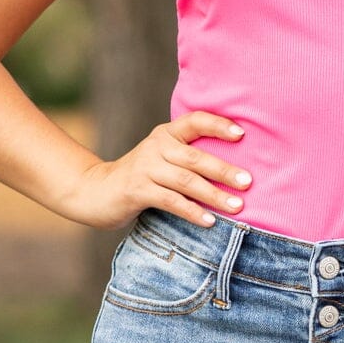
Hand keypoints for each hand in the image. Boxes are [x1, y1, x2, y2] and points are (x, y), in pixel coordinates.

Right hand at [62, 110, 251, 231]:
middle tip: (248, 182)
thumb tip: (234, 169)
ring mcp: (145, 168)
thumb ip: (187, 158)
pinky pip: (171, 201)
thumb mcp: (161, 159)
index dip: (218, 125)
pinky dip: (192, 211)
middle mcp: (156, 147)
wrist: (95, 191)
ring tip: (236, 206)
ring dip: (214, 195)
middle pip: (195, 157)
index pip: (195, 121)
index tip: (242, 135)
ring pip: (186, 181)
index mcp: (165, 134)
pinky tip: (210, 221)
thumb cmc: (140, 177)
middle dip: (224, 170)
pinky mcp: (137, 190)